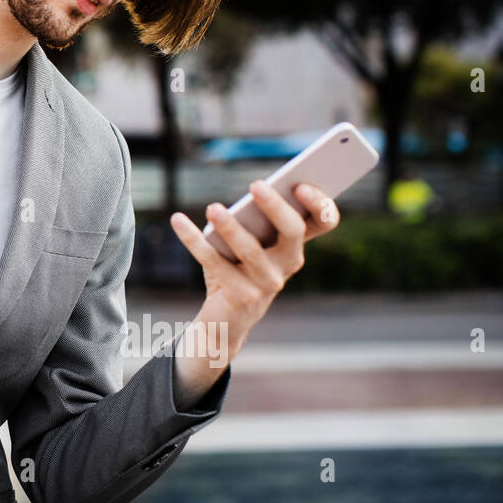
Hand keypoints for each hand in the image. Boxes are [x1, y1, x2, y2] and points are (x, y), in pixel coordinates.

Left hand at [169, 181, 340, 366]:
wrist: (228, 318)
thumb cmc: (240, 267)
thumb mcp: (251, 240)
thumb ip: (254, 217)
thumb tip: (248, 190)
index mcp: (296, 243)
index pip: (324, 221)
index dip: (321, 203)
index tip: (300, 184)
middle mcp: (289, 263)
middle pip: (293, 230)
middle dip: (275, 206)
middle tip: (255, 185)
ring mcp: (268, 282)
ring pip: (251, 249)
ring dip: (230, 226)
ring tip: (213, 208)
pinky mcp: (241, 295)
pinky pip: (214, 261)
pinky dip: (192, 238)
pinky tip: (177, 219)